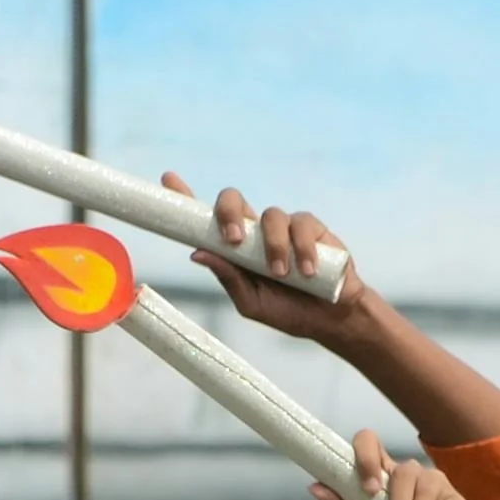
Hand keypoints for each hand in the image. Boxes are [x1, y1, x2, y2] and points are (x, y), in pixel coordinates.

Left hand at [170, 174, 362, 344]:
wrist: (330, 319)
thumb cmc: (287, 311)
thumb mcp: (251, 303)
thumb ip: (228, 278)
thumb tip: (198, 253)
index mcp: (235, 250)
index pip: (207, 220)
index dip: (186, 198)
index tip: (169, 179)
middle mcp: (256, 233)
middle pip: (233, 201)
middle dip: (228, 213)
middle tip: (233, 240)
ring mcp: (283, 228)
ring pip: (271, 216)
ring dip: (274, 246)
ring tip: (283, 274)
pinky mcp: (311, 228)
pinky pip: (301, 224)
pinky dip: (302, 247)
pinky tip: (307, 270)